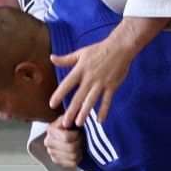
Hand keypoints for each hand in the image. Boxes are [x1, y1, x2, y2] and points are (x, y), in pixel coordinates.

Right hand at [44, 114, 83, 169]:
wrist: (68, 131)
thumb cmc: (71, 123)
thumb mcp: (70, 116)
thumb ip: (71, 116)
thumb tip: (69, 120)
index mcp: (51, 130)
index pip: (67, 137)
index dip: (77, 136)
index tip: (79, 132)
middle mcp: (48, 142)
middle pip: (70, 148)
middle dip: (80, 143)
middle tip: (82, 138)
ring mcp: (52, 153)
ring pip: (72, 156)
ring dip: (80, 150)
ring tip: (80, 144)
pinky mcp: (56, 161)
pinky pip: (72, 164)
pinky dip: (78, 158)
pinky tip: (77, 152)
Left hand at [50, 16, 166, 125]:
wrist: (120, 47)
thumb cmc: (98, 50)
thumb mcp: (80, 53)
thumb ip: (66, 59)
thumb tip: (51, 58)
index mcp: (80, 70)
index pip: (67, 84)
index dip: (59, 94)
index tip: (52, 104)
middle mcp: (89, 78)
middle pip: (78, 97)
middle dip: (71, 111)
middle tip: (65, 123)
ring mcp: (101, 83)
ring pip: (91, 101)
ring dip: (85, 113)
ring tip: (78, 123)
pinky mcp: (112, 86)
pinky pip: (107, 101)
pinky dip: (104, 111)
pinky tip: (99, 120)